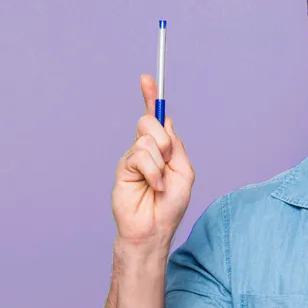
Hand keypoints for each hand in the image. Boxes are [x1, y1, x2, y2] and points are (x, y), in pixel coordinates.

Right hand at [112, 74, 194, 248]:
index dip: (151, 97)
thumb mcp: (184, 172)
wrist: (154, 229)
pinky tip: (153, 186)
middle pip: (150, 122)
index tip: (147, 78)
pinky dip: (152, 172)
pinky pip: (140, 155)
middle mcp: (146, 149)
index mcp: (162, 148)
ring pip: (147, 140)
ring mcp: (133, 157)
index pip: (156, 118)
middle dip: (163, 140)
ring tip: (159, 183)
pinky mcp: (123, 167)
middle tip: (167, 161)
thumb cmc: (170, 205)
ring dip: (160, 163)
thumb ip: (176, 146)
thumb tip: (167, 122)